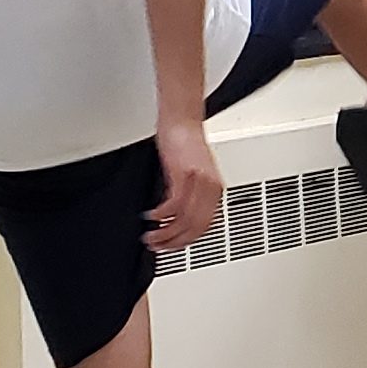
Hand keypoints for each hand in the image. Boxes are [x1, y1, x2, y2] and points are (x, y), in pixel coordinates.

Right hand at [146, 119, 223, 250]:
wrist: (182, 120)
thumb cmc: (186, 143)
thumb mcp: (193, 173)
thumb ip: (189, 195)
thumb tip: (177, 215)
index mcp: (215, 190)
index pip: (205, 225)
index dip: (188, 240)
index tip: (173, 246)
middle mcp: (211, 188)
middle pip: (196, 227)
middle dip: (175, 242)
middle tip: (158, 247)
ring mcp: (199, 183)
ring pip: (184, 220)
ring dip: (165, 232)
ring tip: (151, 237)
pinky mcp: (184, 175)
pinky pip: (174, 205)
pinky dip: (161, 215)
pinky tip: (151, 217)